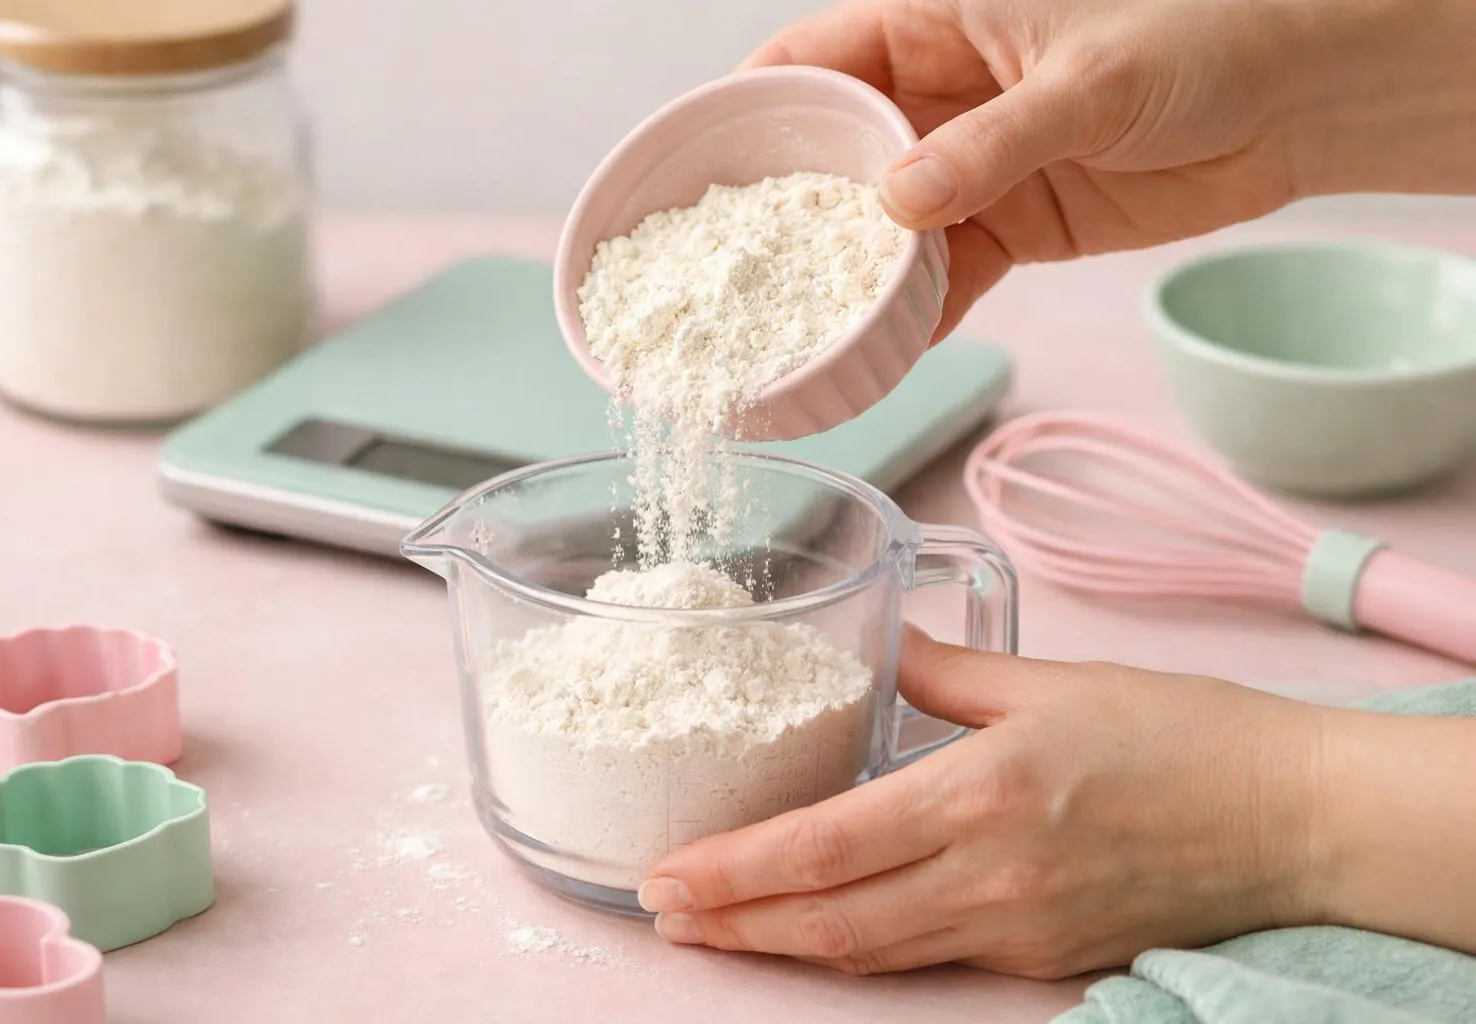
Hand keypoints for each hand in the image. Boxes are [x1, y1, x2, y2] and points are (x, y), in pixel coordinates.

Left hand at [638, 628, 1330, 977]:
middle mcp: (987, 878)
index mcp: (979, 794)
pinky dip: (860, 948)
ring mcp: (1014, 930)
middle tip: (661, 912)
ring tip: (716, 931)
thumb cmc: (1181, 735)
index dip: (735, 871)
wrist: (1289, 819)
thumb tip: (887, 649)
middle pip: (829, 920)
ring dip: (783, 946)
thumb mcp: (1052, 681)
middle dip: (734, 923)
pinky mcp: (1043, 958)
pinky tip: (821, 929)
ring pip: (871, 953)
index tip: (668, 875)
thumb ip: (950, 671)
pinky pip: (927, 957)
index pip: (824, 846)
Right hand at [744, 0, 1475, 337]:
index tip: (697, 171)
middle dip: (783, 214)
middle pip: (828, 155)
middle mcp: (935, 98)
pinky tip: (880, 355)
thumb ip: (990, 143)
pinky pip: (941, 276)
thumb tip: (896, 203)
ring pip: (877, 229)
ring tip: (795, 333)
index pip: (811, 61)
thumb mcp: (1087, 82)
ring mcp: (969, 168)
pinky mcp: (1010, 226)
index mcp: (934, 24)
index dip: (748, 111)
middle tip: (731, 275)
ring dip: (844, 280)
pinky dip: (913, 316)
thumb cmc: (1202, 37)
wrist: (1295, 100)